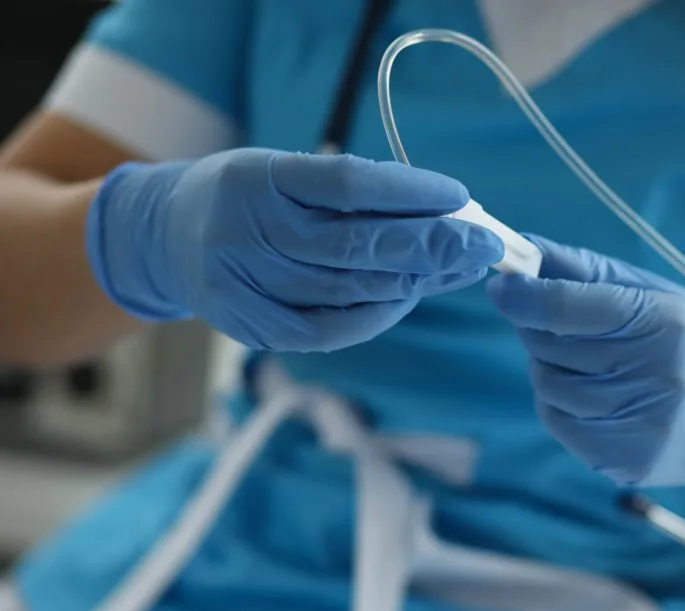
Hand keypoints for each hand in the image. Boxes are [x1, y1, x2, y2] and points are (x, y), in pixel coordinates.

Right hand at [86, 150, 502, 350]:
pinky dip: (377, 316)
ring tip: (460, 269)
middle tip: (484, 244)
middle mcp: (246, 231)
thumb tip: (440, 210)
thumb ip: (351, 190)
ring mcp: (244, 285)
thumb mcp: (284, 171)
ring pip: (348, 290)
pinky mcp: (251, 327)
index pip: (347, 185)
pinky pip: (330, 330)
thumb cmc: (247, 197)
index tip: (459, 197)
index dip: (409, 193)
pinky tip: (410, 297)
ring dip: (415, 281)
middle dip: (430, 246)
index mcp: (257, 177)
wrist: (164, 238)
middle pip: (354, 245)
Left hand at [487, 237, 684, 538]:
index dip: (524, 296)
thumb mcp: (658, 294)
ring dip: (548, 367)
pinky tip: (591, 393)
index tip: (502, 287)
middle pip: (551, 347)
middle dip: (537, 328)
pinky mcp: (627, 460)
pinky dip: (559, 402)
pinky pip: (559, 422)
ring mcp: (641, 425)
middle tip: (551, 319)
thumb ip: (588, 271)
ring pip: (549, 386)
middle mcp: (655, 376)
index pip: (569, 308)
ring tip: (585, 360)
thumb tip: (524, 247)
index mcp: (664, 323)